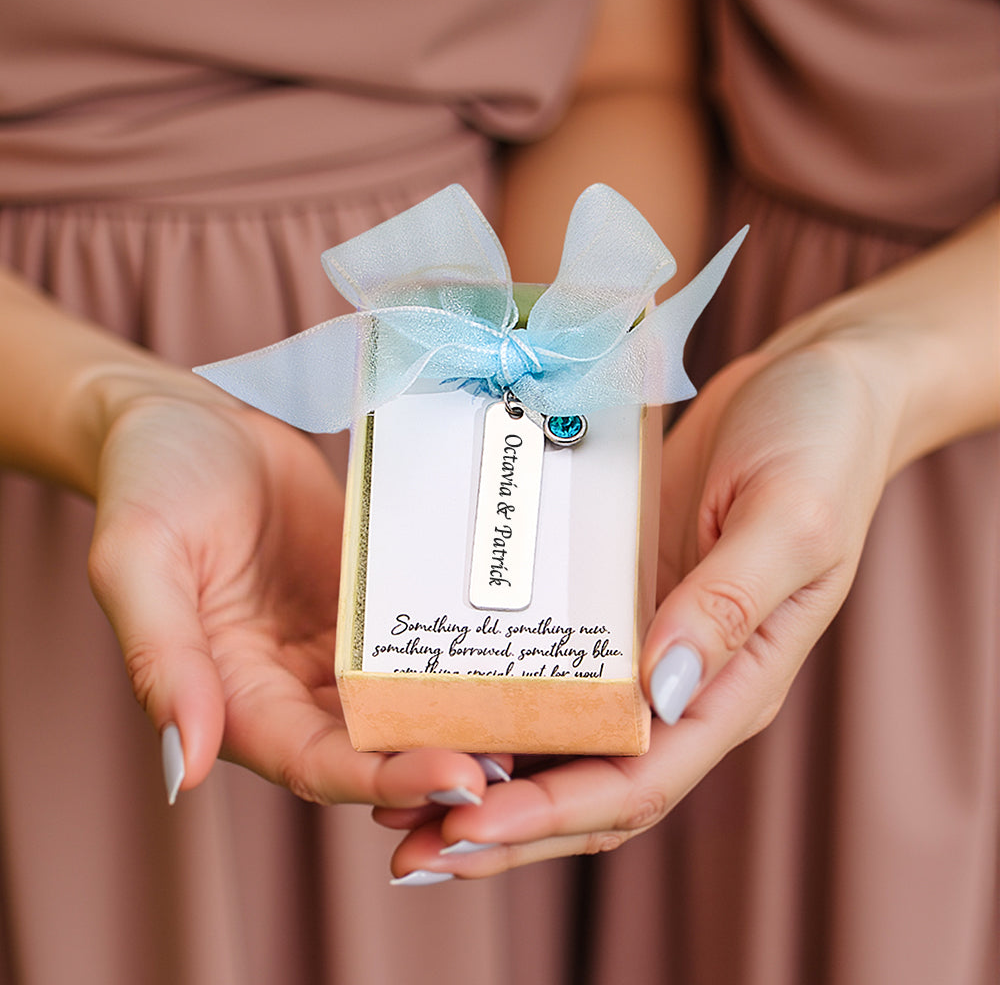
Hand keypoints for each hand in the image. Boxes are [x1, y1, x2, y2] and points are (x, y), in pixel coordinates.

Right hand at [87, 392, 490, 806]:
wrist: (196, 418)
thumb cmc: (151, 483)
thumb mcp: (139, 561)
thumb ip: (161, 660)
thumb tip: (186, 768)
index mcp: (236, 698)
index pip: (317, 764)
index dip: (385, 780)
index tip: (460, 781)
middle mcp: (293, 687)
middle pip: (377, 748)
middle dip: (445, 761)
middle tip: (522, 762)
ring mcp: (339, 646)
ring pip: (407, 704)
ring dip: (464, 720)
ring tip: (540, 720)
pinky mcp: (371, 603)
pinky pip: (418, 639)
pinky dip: (460, 658)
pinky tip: (516, 654)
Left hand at [377, 338, 899, 876]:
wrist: (813, 386)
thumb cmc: (818, 447)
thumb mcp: (788, 519)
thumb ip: (729, 605)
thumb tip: (655, 692)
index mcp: (733, 684)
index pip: (638, 783)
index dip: (550, 815)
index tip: (463, 826)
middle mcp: (682, 683)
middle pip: (587, 785)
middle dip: (501, 826)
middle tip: (408, 850)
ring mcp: (644, 643)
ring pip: (561, 739)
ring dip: (487, 776)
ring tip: (395, 797)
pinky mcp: (615, 600)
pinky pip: (552, 665)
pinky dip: (499, 697)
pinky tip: (437, 698)